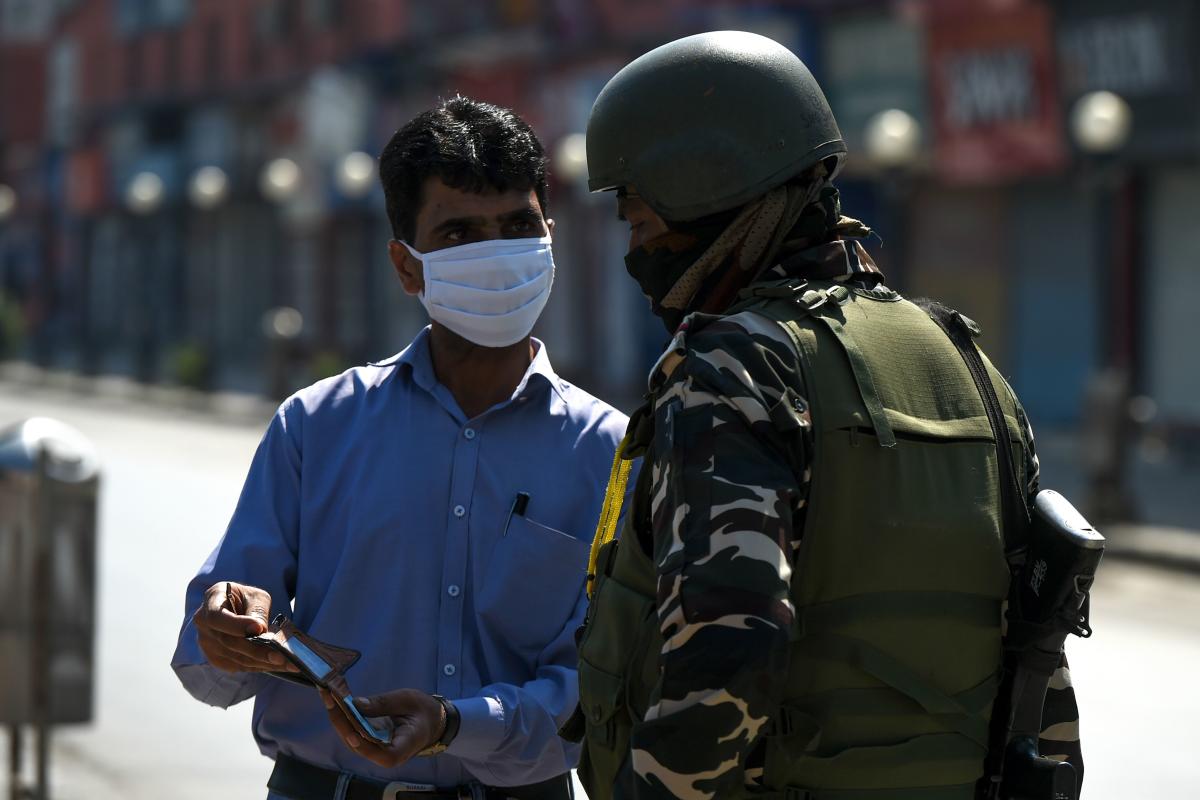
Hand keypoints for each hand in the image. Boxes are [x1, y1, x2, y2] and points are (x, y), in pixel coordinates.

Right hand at [192, 581, 296, 673]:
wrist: (237, 609)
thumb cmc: (247, 599)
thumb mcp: (256, 597)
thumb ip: (257, 612)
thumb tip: (259, 630)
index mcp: (213, 599)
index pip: (217, 617)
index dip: (237, 625)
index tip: (259, 628)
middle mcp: (204, 624)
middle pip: (228, 642)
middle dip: (257, 650)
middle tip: (281, 656)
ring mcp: (207, 644)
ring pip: (234, 658)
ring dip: (262, 663)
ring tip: (288, 664)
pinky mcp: (216, 658)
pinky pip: (238, 666)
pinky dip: (259, 666)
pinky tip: (278, 666)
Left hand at [319, 688, 445, 767]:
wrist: (429, 719)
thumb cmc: (423, 711)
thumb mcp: (408, 700)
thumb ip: (384, 704)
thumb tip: (356, 704)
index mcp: (402, 748)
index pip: (383, 755)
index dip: (366, 747)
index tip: (353, 734)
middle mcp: (385, 754)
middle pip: (359, 744)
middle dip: (342, 720)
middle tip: (329, 696)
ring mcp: (374, 749)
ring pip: (351, 737)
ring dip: (338, 716)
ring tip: (328, 694)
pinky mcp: (368, 740)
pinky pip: (353, 730)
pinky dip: (343, 716)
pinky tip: (335, 700)